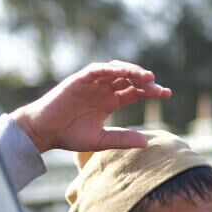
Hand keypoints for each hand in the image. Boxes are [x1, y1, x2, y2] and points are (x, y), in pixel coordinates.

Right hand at [10, 60, 171, 153]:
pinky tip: (122, 72)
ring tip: (146, 78)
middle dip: (145, 81)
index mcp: (110, 101)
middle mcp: (103, 89)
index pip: (135, 91)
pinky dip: (109, 69)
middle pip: (129, 79)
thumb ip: (122, 139)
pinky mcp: (78, 80)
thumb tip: (147, 142)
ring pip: (115, 70)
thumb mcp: (101, 140)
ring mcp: (91, 83)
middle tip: (158, 88)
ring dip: (131, 71)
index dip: (151, 91)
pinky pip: (96, 70)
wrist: (44, 132)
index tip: (167, 93)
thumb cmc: (70, 136)